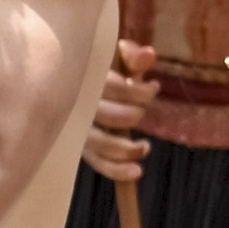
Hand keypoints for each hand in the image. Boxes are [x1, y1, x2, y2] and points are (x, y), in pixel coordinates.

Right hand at [85, 37, 159, 185]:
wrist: (75, 82)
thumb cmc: (102, 69)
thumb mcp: (115, 57)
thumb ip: (131, 55)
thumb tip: (147, 56)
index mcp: (88, 80)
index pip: (115, 87)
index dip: (138, 91)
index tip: (153, 87)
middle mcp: (80, 106)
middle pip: (108, 116)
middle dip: (132, 115)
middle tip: (142, 112)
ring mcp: (79, 129)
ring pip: (100, 144)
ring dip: (126, 149)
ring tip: (144, 147)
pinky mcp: (83, 147)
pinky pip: (97, 162)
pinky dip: (116, 170)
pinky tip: (136, 172)